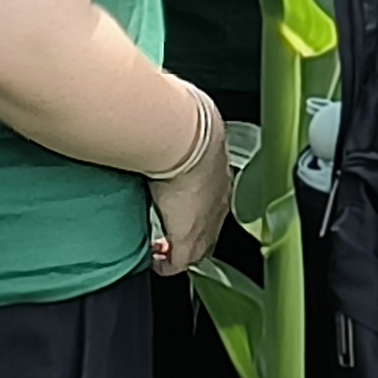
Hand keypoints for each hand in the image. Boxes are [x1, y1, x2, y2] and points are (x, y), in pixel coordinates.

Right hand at [146, 86, 232, 275]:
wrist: (184, 135)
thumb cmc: (183, 121)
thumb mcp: (187, 123)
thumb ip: (178, 124)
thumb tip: (164, 113)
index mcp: (219, 171)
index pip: (214, 199)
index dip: (198, 210)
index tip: (182, 214)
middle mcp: (217, 197)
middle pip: (209, 226)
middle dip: (190, 232)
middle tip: (172, 238)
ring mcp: (205, 218)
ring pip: (196, 243)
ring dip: (180, 247)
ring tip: (163, 250)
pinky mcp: (187, 235)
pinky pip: (180, 260)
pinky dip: (169, 264)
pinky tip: (158, 263)